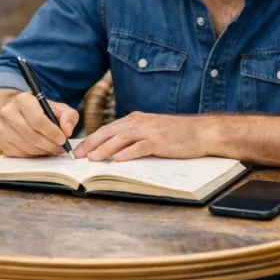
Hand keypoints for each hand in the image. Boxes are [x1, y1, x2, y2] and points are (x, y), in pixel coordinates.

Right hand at [0, 92, 78, 157]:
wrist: (18, 113)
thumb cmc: (40, 111)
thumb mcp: (57, 108)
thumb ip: (68, 116)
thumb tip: (67, 131)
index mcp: (22, 99)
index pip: (38, 120)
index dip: (52, 132)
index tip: (63, 140)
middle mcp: (8, 113)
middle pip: (32, 135)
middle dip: (50, 144)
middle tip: (61, 148)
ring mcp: (2, 129)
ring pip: (27, 147)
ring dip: (43, 151)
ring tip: (52, 148)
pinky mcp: (1, 142)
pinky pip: (20, 154)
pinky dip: (34, 155)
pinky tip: (40, 150)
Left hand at [73, 112, 209, 161]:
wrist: (202, 132)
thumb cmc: (178, 134)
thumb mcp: (152, 130)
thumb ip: (135, 136)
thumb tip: (115, 150)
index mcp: (136, 119)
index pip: (108, 128)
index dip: (92, 138)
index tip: (79, 148)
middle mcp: (139, 122)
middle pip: (109, 132)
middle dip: (91, 143)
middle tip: (77, 155)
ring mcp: (149, 131)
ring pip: (121, 139)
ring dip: (105, 149)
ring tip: (92, 158)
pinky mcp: (159, 141)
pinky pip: (140, 147)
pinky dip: (128, 154)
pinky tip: (118, 161)